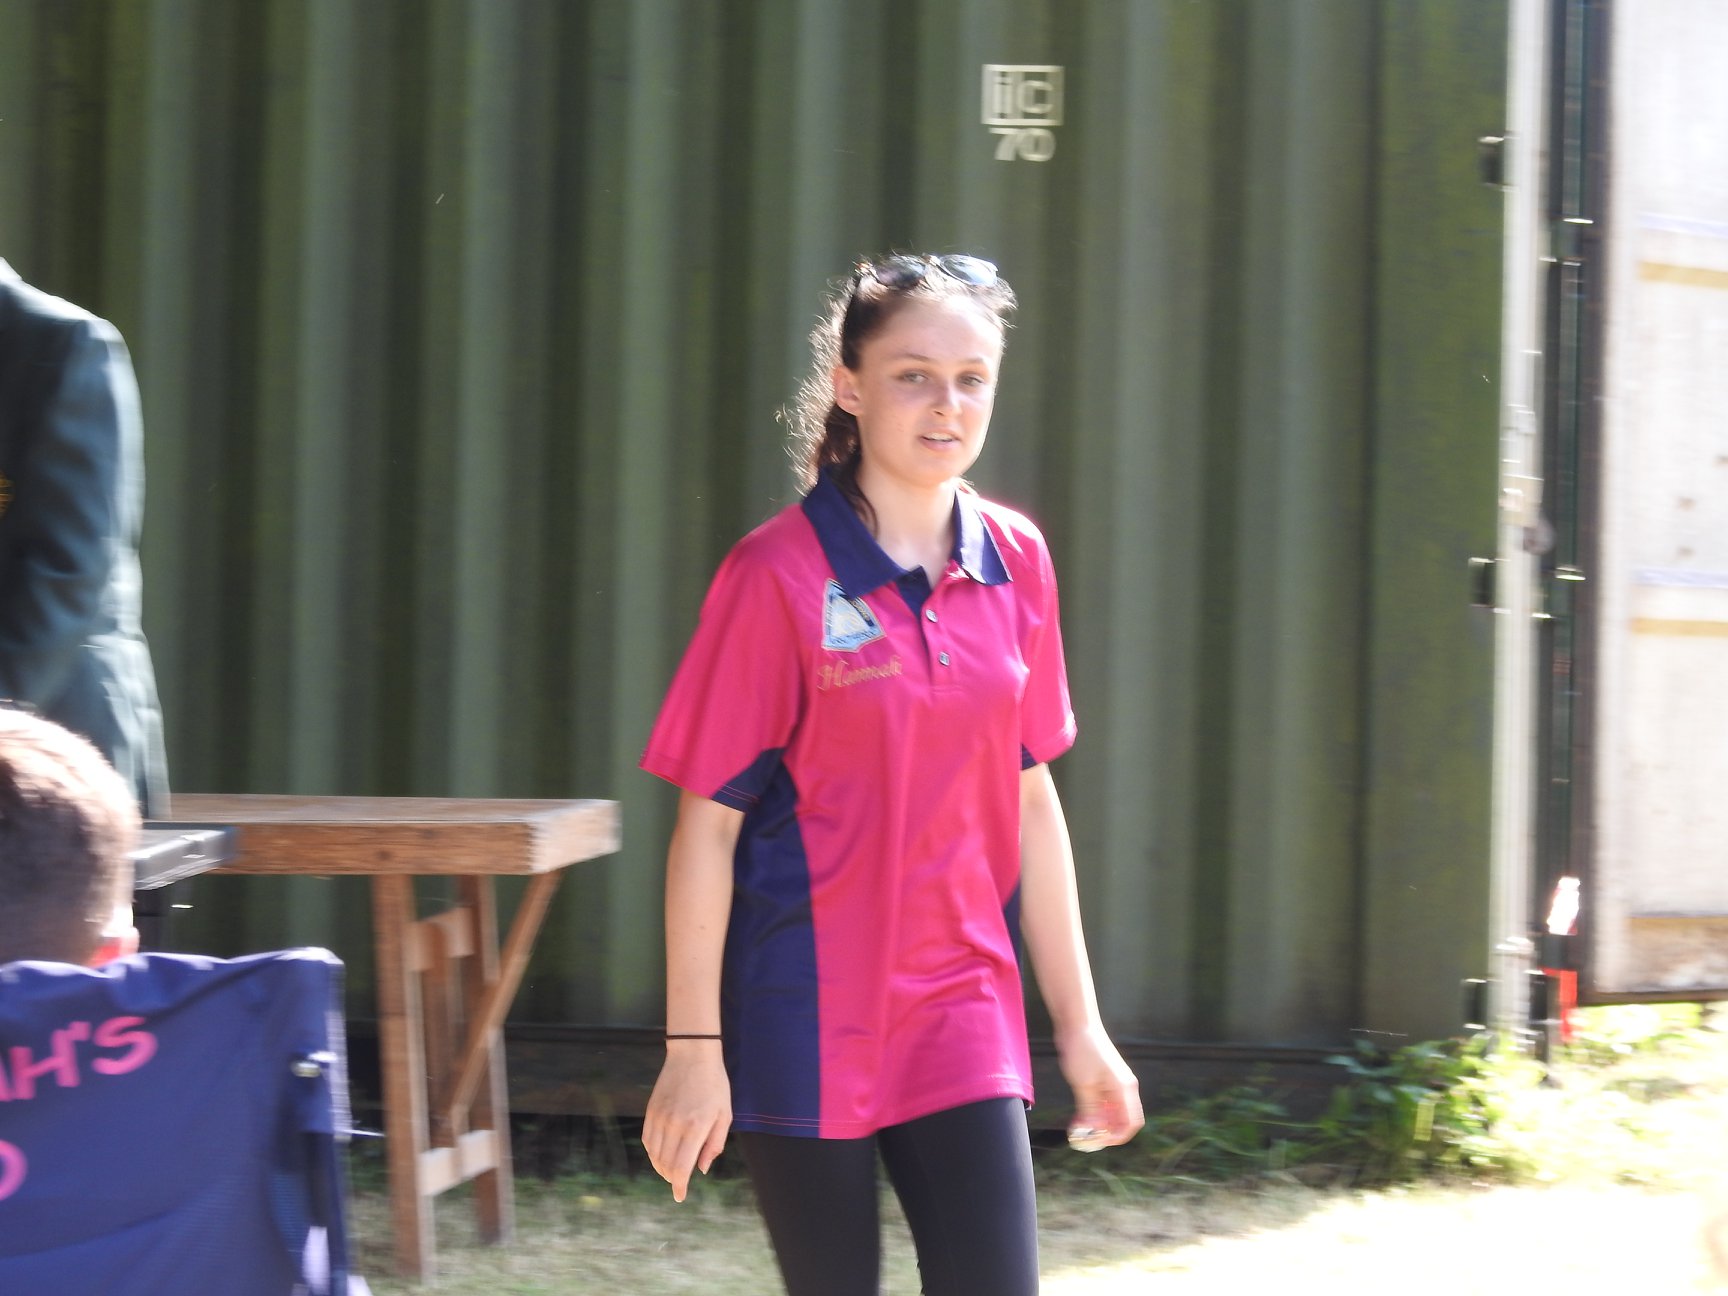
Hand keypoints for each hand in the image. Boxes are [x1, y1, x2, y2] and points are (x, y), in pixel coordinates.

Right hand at [641, 1044, 731, 1201]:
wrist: (692, 1054)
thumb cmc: (714, 1084)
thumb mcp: (724, 1114)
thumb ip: (714, 1144)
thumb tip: (702, 1169)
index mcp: (695, 1127)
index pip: (681, 1167)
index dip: (679, 1186)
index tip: (680, 1196)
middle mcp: (674, 1125)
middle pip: (665, 1165)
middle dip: (672, 1178)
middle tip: (680, 1181)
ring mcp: (660, 1117)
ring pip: (654, 1155)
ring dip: (661, 1168)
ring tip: (671, 1170)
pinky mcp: (651, 1111)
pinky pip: (647, 1140)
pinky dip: (653, 1153)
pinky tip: (661, 1154)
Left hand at [1055, 1024, 1143, 1150]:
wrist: (1076, 1024)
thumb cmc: (1083, 1050)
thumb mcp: (1084, 1084)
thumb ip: (1090, 1110)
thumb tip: (1093, 1133)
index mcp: (1124, 1088)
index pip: (1131, 1122)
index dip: (1118, 1137)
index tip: (1099, 1141)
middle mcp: (1123, 1088)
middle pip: (1122, 1120)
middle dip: (1107, 1132)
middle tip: (1086, 1139)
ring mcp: (1113, 1084)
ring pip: (1111, 1113)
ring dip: (1098, 1124)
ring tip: (1079, 1129)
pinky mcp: (1102, 1081)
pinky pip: (1102, 1104)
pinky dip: (1093, 1113)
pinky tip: (1078, 1118)